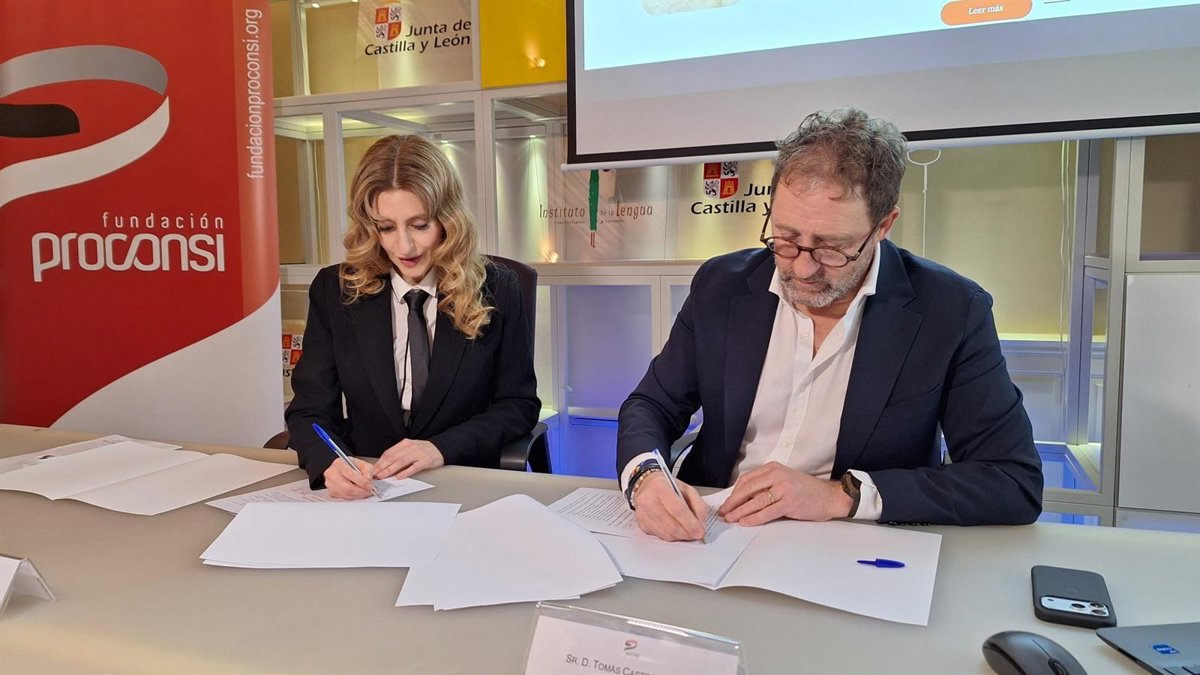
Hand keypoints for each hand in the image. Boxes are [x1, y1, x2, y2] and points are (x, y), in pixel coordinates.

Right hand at [323, 458, 375, 499]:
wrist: (341, 470)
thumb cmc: (351, 466)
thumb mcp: (361, 463)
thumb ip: (367, 469)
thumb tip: (368, 479)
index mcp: (339, 464)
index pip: (350, 474)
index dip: (362, 482)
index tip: (370, 485)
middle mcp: (331, 474)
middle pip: (347, 487)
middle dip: (361, 491)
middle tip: (370, 491)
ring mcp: (330, 484)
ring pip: (346, 494)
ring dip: (358, 495)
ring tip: (366, 492)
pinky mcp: (331, 492)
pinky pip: (344, 497)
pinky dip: (354, 497)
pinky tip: (359, 494)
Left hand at [372, 439, 444, 478]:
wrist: (440, 449)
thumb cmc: (423, 450)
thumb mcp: (410, 449)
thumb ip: (398, 455)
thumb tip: (385, 466)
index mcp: (404, 443)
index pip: (389, 453)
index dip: (380, 461)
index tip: (373, 469)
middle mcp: (410, 447)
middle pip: (393, 457)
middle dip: (382, 467)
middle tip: (375, 474)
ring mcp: (418, 454)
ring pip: (401, 462)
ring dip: (390, 470)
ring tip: (383, 476)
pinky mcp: (425, 461)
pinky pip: (413, 467)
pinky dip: (405, 472)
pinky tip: (399, 477)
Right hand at [632, 473, 708, 541]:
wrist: (647, 485)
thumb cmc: (667, 486)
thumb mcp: (686, 489)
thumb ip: (698, 505)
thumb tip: (701, 524)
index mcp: (659, 487)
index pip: (677, 509)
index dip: (690, 523)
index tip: (699, 531)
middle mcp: (647, 500)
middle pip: (671, 525)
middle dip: (687, 533)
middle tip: (696, 534)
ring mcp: (642, 513)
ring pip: (665, 534)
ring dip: (680, 536)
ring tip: (687, 532)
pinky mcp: (641, 523)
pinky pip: (659, 536)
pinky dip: (670, 535)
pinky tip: (675, 529)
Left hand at [718, 461, 850, 524]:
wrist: (829, 496)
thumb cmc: (807, 490)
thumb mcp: (784, 480)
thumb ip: (767, 486)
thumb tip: (744, 500)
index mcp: (773, 468)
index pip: (747, 479)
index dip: (734, 492)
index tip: (728, 502)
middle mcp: (777, 475)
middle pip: (748, 489)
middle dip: (733, 502)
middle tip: (724, 511)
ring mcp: (783, 488)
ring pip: (755, 501)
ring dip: (740, 511)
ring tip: (731, 518)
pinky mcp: (789, 502)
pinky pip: (766, 512)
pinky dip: (754, 518)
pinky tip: (746, 522)